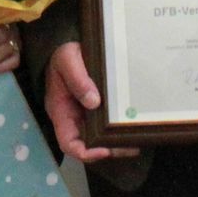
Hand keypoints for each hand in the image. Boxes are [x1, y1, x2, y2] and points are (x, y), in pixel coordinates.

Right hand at [42, 42, 138, 162]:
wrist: (67, 43)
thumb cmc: (63, 52)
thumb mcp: (67, 60)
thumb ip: (78, 80)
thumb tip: (93, 102)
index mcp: (60, 111)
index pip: (68, 143)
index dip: (86, 152)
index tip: (105, 150)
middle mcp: (72, 117)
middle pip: (88, 144)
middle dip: (109, 149)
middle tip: (131, 146)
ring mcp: (84, 113)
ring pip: (99, 136)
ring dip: (117, 141)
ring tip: (136, 139)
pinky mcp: (95, 106)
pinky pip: (106, 123)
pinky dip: (118, 127)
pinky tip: (132, 124)